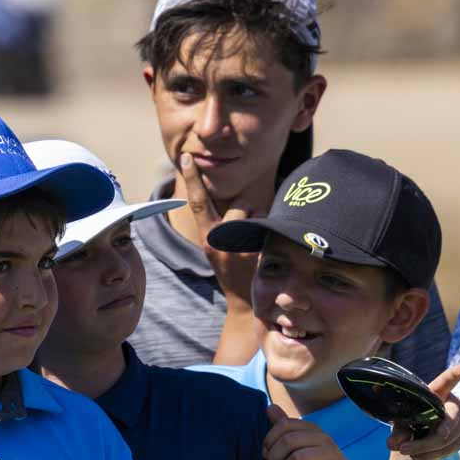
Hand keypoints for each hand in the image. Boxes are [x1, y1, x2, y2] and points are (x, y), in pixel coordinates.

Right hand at [177, 152, 261, 305]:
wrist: (245, 304)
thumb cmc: (233, 268)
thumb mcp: (217, 247)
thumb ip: (220, 224)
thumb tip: (238, 198)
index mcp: (207, 238)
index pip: (197, 202)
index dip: (193, 178)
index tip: (187, 156)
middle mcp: (220, 242)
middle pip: (240, 204)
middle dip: (248, 211)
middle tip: (247, 235)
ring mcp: (240, 249)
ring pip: (257, 212)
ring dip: (262, 221)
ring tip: (258, 242)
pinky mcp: (259, 254)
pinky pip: (270, 224)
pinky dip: (272, 231)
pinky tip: (269, 250)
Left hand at [263, 407, 368, 459]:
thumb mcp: (301, 448)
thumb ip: (286, 430)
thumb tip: (270, 407)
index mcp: (313, 430)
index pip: (284, 425)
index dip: (269, 441)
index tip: (267, 456)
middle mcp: (324, 438)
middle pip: (288, 441)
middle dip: (275, 459)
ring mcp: (334, 454)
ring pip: (297, 459)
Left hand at [386, 365, 459, 459]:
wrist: (421, 437)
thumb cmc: (411, 421)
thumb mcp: (401, 422)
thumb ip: (398, 431)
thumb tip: (393, 444)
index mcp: (438, 392)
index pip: (447, 381)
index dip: (456, 374)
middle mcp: (454, 405)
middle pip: (450, 418)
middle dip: (436, 433)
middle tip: (407, 447)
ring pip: (447, 438)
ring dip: (425, 448)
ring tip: (406, 451)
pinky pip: (448, 449)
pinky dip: (430, 455)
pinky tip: (418, 455)